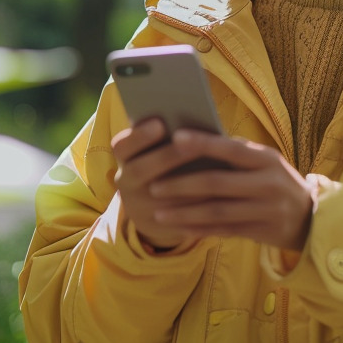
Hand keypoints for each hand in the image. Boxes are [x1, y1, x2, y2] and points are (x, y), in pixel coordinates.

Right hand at [113, 118, 208, 250]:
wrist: (152, 209)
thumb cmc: (163, 164)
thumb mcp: (155, 150)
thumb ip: (166, 136)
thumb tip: (192, 116)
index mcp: (125, 159)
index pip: (121, 146)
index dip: (139, 135)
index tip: (160, 123)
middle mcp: (126, 183)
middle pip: (140, 170)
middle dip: (166, 156)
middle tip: (191, 144)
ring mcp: (140, 208)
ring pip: (161, 198)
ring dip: (188, 184)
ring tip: (214, 169)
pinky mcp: (159, 226)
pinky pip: (179, 220)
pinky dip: (199, 207)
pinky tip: (220, 194)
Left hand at [113, 120, 312, 252]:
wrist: (311, 217)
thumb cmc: (276, 181)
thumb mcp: (265, 162)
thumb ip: (236, 155)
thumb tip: (192, 142)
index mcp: (267, 159)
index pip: (230, 149)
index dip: (202, 143)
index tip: (174, 138)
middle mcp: (268, 184)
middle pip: (217, 184)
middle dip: (182, 185)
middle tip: (153, 186)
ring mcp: (265, 211)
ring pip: (217, 212)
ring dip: (184, 213)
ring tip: (158, 213)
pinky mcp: (261, 232)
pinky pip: (224, 231)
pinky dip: (199, 230)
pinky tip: (179, 228)